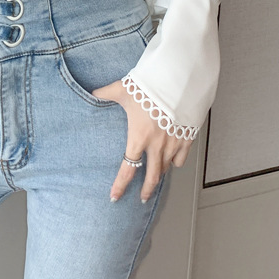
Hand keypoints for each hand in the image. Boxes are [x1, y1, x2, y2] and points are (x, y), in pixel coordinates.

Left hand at [90, 79, 194, 202]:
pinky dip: (176, 162)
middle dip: (146, 190)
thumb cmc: (149, 86)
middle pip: (152, 177)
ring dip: (160, 174)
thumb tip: (92, 92)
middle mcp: (156, 146)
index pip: (127, 168)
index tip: (115, 196)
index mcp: (138, 137)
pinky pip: (181, 159)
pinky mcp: (187, 139)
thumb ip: (106, 93)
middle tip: (142, 198)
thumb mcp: (123, 89)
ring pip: (166, 168)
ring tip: (156, 176)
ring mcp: (173, 144)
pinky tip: (172, 160)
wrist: (177, 81)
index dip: (120, 185)